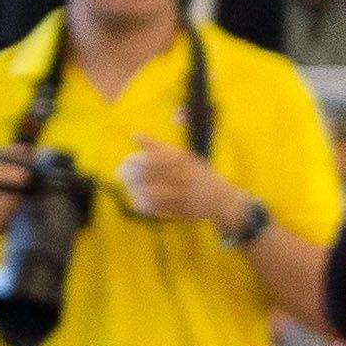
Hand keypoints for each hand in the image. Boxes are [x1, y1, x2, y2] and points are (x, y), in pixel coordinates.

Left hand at [110, 142, 239, 231]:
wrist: (224, 200)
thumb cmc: (198, 175)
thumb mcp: (185, 158)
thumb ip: (160, 148)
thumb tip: (133, 135)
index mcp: (187, 161)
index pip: (164, 156)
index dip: (144, 158)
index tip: (127, 159)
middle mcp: (189, 176)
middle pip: (161, 173)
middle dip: (139, 174)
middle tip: (121, 173)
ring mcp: (189, 193)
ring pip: (163, 192)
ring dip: (144, 192)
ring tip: (129, 191)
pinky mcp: (188, 209)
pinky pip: (166, 208)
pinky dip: (151, 207)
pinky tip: (137, 204)